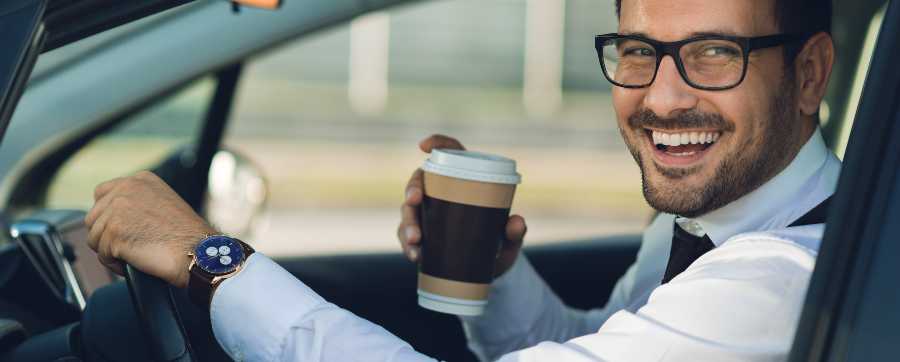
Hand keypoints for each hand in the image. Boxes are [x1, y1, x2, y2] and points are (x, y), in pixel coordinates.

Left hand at [85, 171, 216, 287]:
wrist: (197, 252)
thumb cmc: (188, 236)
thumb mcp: (165, 204)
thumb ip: (139, 202)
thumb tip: (115, 216)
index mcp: (140, 180)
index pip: (103, 193)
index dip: (108, 215)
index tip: (122, 229)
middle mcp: (126, 188)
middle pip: (94, 216)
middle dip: (107, 235)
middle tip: (129, 247)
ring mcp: (117, 209)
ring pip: (94, 236)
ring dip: (110, 251)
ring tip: (134, 256)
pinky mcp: (113, 232)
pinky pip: (101, 254)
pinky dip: (115, 264)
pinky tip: (134, 263)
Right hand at [397, 134, 526, 277]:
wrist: (484, 275)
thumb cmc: (497, 248)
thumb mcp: (508, 242)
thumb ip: (514, 233)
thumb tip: (517, 222)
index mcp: (465, 181)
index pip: (450, 153)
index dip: (437, 143)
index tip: (423, 145)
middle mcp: (442, 194)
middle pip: (420, 181)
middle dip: (412, 189)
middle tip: (414, 201)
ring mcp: (428, 215)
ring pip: (408, 210)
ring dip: (408, 223)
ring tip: (416, 241)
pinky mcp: (420, 235)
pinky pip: (405, 236)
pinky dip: (407, 245)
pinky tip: (414, 255)